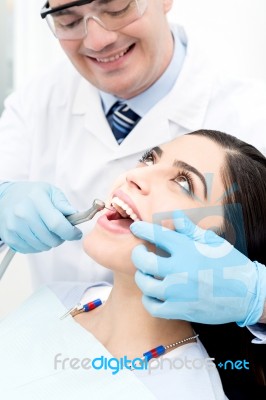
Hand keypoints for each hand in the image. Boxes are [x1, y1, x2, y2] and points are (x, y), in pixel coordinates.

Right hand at [0, 182, 81, 252]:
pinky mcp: (9, 237)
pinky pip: (31, 250)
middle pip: (51, 238)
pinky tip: (37, 235)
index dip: (70, 232)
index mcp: (36, 199)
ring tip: (48, 231)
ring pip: (42, 246)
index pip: (57, 224)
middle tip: (60, 230)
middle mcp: (23, 213)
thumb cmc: (30, 194)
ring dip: (50, 242)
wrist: (5, 198)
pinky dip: (38, 246)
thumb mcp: (50, 191)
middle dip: (61, 238)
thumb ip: (63, 203)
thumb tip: (75, 215)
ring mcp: (15, 226)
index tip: (75, 233)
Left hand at [130, 210, 265, 325]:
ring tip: (145, 273)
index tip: (135, 227)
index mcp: (188, 250)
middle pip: (144, 262)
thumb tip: (174, 215)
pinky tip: (152, 293)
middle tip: (140, 252)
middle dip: (137, 254)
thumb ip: (190, 230)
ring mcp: (179, 292)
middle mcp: (180, 270)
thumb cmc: (230, 264)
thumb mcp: (212, 242)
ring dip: (141, 277)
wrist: (248, 293)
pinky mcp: (180, 310)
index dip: (142, 229)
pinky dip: (148, 299)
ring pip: (145, 285)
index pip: (157, 235)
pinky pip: (153, 307)